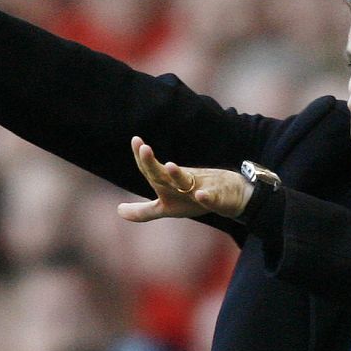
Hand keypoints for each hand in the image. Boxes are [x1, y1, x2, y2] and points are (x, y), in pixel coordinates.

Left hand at [118, 136, 254, 221]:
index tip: (136, 140)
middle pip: (164, 174)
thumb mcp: (167, 208)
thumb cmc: (194, 199)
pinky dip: (206, 197)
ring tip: (169, 165)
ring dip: (178, 174)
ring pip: (187, 182)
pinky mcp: (218, 199)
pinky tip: (200, 195)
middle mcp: (182, 182)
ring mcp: (201, 188)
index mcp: (168, 184)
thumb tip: (118, 210)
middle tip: (144, 148)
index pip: (151, 171)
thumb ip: (143, 211)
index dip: (142, 159)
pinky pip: (212, 198)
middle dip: (153, 163)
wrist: (232, 196)